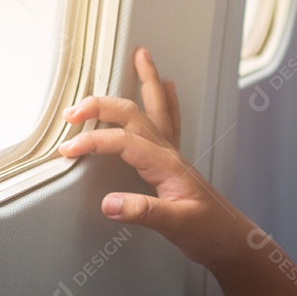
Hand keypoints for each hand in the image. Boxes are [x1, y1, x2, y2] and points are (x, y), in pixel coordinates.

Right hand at [58, 47, 233, 264]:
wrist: (230, 240)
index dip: (93, 142)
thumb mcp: (176, 226)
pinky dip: (166, 100)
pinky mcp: (173, 163)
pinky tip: (168, 86)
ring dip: (146, 80)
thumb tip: (108, 203)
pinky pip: (169, 121)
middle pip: (134, 115)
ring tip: (141, 55)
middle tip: (74, 108)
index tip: (66, 151)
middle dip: (103, 105)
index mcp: (166, 164)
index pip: (123, 142)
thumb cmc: (207, 232)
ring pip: (156, 108)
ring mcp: (172, 155)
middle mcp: (168, 153)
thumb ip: (144, 212)